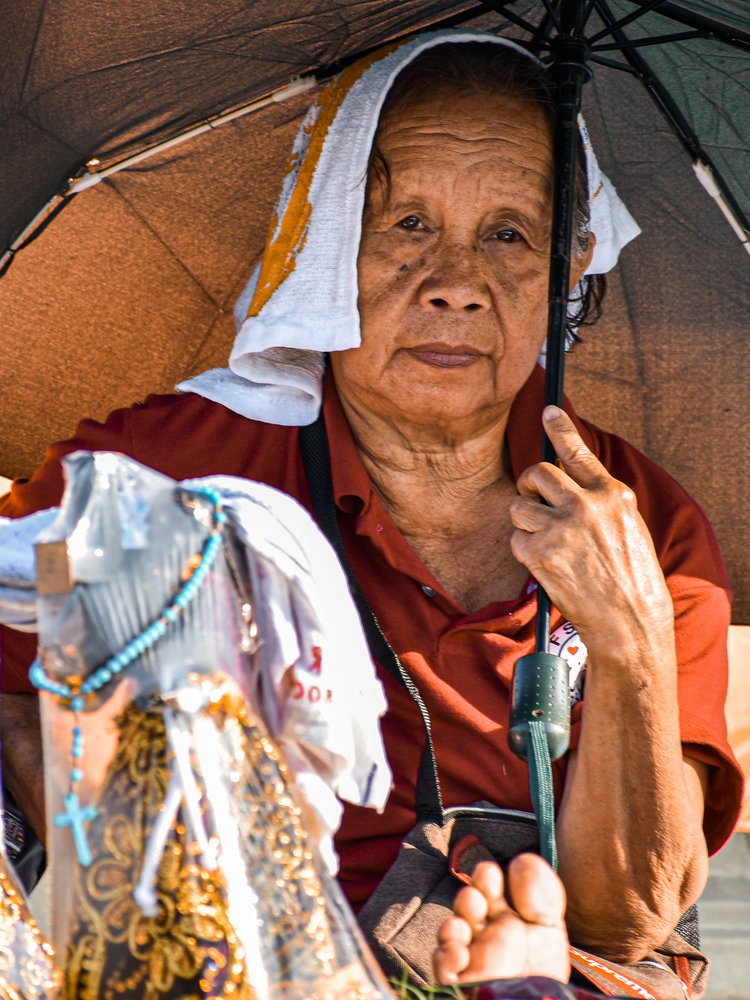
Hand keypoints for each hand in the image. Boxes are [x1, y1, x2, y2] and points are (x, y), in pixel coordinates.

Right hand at [434, 856, 569, 985]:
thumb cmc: (543, 973)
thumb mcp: (549, 930)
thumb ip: (542, 896)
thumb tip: (521, 859)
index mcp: (503, 917)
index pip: (487, 889)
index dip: (485, 877)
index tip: (490, 873)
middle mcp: (482, 934)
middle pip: (466, 907)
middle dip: (469, 898)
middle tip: (478, 899)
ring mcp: (470, 957)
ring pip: (450, 933)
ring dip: (453, 925)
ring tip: (464, 927)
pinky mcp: (460, 981)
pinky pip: (443, 966)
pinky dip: (446, 957)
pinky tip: (460, 955)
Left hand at [509, 406, 672, 655]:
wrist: (629, 620)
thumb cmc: (630, 577)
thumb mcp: (626, 527)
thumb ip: (599, 501)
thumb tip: (568, 480)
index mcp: (612, 495)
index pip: (578, 452)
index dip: (560, 428)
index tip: (547, 409)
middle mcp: (586, 505)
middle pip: (537, 473)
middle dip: (528, 484)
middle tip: (532, 497)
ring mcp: (562, 528)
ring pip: (519, 507)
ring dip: (525, 523)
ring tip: (547, 543)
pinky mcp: (542, 552)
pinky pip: (516, 540)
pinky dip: (525, 551)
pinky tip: (547, 565)